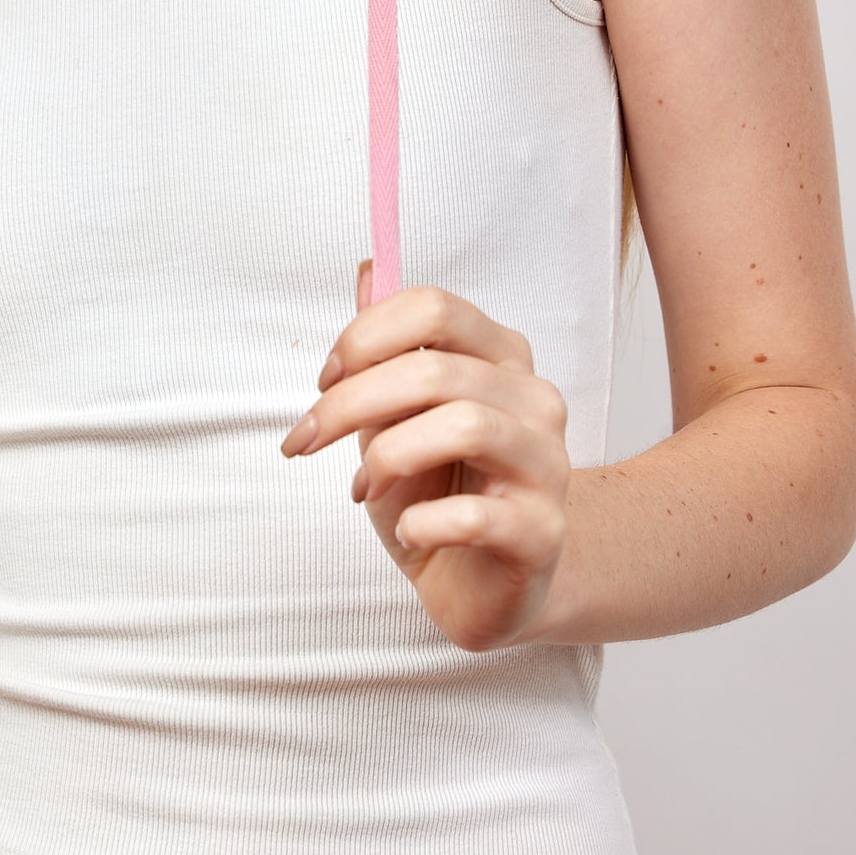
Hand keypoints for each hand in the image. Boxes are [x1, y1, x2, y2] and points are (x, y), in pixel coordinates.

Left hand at [281, 265, 571, 651]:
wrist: (484, 582)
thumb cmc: (436, 491)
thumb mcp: (396, 414)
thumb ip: (386, 347)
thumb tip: (369, 271)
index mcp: (500, 356)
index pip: (434, 309)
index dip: (366, 335)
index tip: (324, 378)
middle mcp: (534, 399)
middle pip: (434, 369)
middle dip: (350, 403)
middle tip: (308, 439)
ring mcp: (547, 464)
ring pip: (462, 426)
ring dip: (387, 457)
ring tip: (363, 489)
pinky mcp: (543, 531)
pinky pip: (475, 515)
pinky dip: (422, 522)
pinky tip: (409, 530)